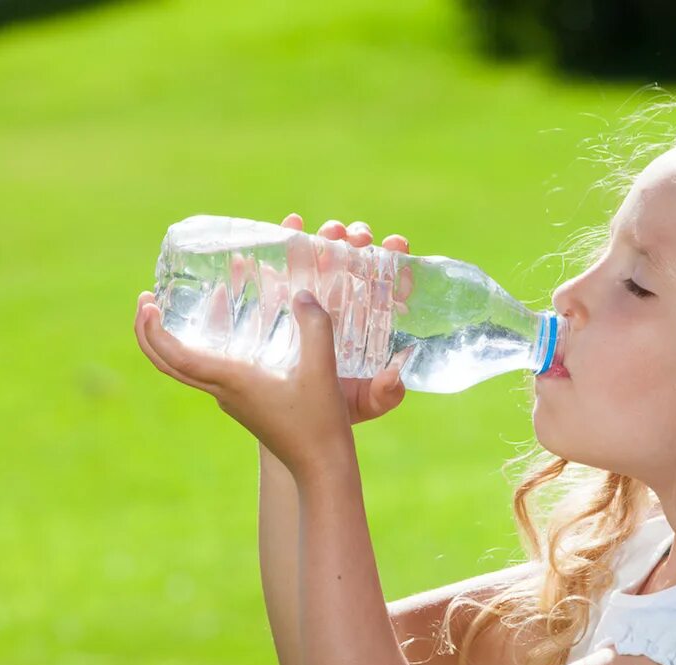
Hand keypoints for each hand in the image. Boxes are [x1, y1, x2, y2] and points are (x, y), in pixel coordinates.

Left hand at [136, 281, 355, 479]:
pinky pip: (208, 372)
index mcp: (231, 382)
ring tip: (173, 308)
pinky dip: (198, 348)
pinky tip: (220, 331)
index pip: (176, 357)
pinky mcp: (243, 403)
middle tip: (145, 299)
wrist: (321, 467)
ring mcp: (231, 400)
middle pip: (167, 364)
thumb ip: (314, 328)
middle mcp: (223, 392)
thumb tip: (303, 295)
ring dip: (171, 339)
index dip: (154, 331)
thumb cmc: (319, 423)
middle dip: (148, 332)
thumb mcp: (322, 370)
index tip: (148, 303)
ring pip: (185, 368)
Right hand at [281, 213, 410, 425]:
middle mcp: (340, 305)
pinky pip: (278, 268)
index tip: (398, 244)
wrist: (292, 425)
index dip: (394, 260)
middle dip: (356, 241)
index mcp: (368, 322)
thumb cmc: (334, 411)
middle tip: (356, 237)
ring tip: (327, 232)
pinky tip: (286, 227)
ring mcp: (308, 300)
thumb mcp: (365, 404)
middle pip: (352, 262)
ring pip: (318, 258)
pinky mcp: (277, 302)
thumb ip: (384, 394)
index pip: (385, 283)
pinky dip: (280, 244)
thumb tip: (394, 375)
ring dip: (323, 237)